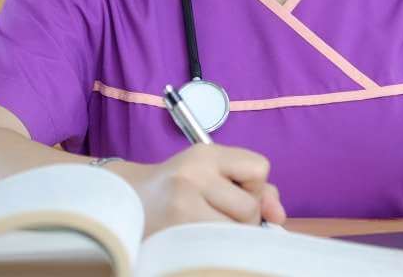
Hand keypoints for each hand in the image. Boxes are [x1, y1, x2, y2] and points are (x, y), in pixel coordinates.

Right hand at [112, 144, 286, 235]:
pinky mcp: (175, 234)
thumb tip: (279, 215)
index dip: (253, 186)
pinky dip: (217, 247)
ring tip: (204, 226)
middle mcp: (192, 175)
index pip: (259, 168)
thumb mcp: (212, 174)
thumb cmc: (177, 190)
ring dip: (229, 233)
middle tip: (213, 214)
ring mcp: (181, 206)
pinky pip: (220, 247)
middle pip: (250, 206)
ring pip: (237, 230)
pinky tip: (200, 240)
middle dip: (242, 217)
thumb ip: (255, 188)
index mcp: (204, 154)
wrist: (123, 202)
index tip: (232, 191)